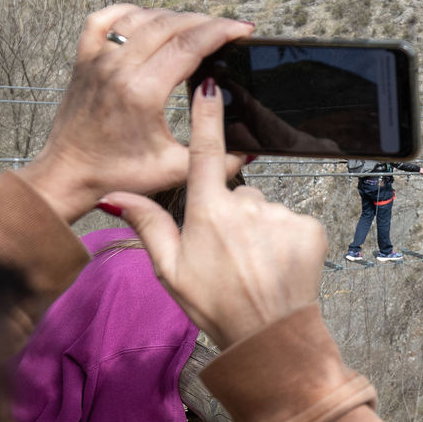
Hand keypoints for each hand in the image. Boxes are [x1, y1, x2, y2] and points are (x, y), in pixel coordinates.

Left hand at [20, 6, 251, 224]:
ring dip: (174, 17)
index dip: (221, 31)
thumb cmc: (116, 173)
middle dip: (207, 22)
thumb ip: (214, 159)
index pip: (189, 45)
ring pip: (142, 17)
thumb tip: (249, 147)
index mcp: (141, 92)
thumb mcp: (173, 170)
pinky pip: (106, 18)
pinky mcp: (84, 59)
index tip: (243, 29)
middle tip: (229, 30)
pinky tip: (149, 19)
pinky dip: (131, 12)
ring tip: (198, 28)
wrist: (68, 173)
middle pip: (170, 24)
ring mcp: (97, 60)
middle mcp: (117, 69)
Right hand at [107, 79, 326, 349]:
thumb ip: (148, 225)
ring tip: (255, 265)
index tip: (209, 83)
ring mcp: (280, 216)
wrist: (269, 338)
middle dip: (231, 213)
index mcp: (209, 214)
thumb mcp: (171, 271)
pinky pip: (291, 221)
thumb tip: (113, 197)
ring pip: (264, 208)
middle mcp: (246, 208)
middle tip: (229, 254)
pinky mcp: (309, 228)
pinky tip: (277, 264)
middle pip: (235, 193)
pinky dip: (285, 238)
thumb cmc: (215, 306)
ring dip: (259, 229)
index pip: (203, 153)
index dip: (206, 116)